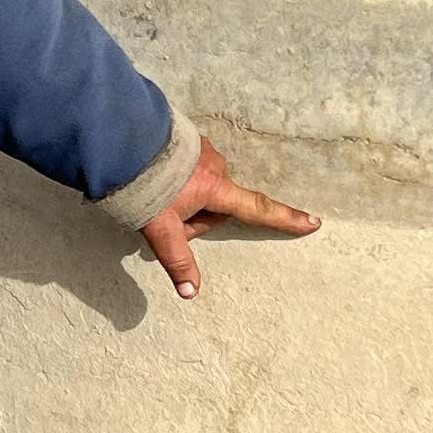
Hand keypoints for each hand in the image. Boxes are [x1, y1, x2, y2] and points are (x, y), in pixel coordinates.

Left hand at [139, 135, 318, 298]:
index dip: (286, 219)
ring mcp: (201, 149)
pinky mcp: (186, 139)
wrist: (119, 139)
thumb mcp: (159, 229)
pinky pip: (189, 168)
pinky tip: (152, 180)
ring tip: (153, 197)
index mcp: (216, 188)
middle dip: (194, 216)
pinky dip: (176, 180)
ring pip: (201, 186)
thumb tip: (191, 293)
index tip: (313, 222)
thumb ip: (177, 259)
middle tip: (164, 219)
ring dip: (184, 197)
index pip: (258, 209)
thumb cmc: (143, 186)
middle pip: (216, 204)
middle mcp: (216, 165)